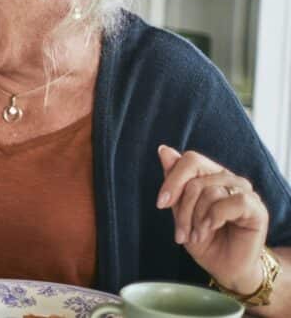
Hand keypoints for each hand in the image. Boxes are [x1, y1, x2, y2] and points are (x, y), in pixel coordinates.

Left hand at [157, 145, 268, 293]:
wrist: (224, 268)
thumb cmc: (203, 240)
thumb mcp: (180, 211)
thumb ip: (174, 182)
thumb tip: (164, 150)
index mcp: (210, 175)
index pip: (190, 160)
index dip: (172, 181)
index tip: (161, 203)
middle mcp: (228, 179)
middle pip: (196, 178)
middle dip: (182, 208)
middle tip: (181, 233)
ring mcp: (244, 192)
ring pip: (210, 191)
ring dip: (196, 218)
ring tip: (197, 235)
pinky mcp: (257, 208)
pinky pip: (232, 202)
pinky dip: (215, 217)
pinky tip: (212, 228)